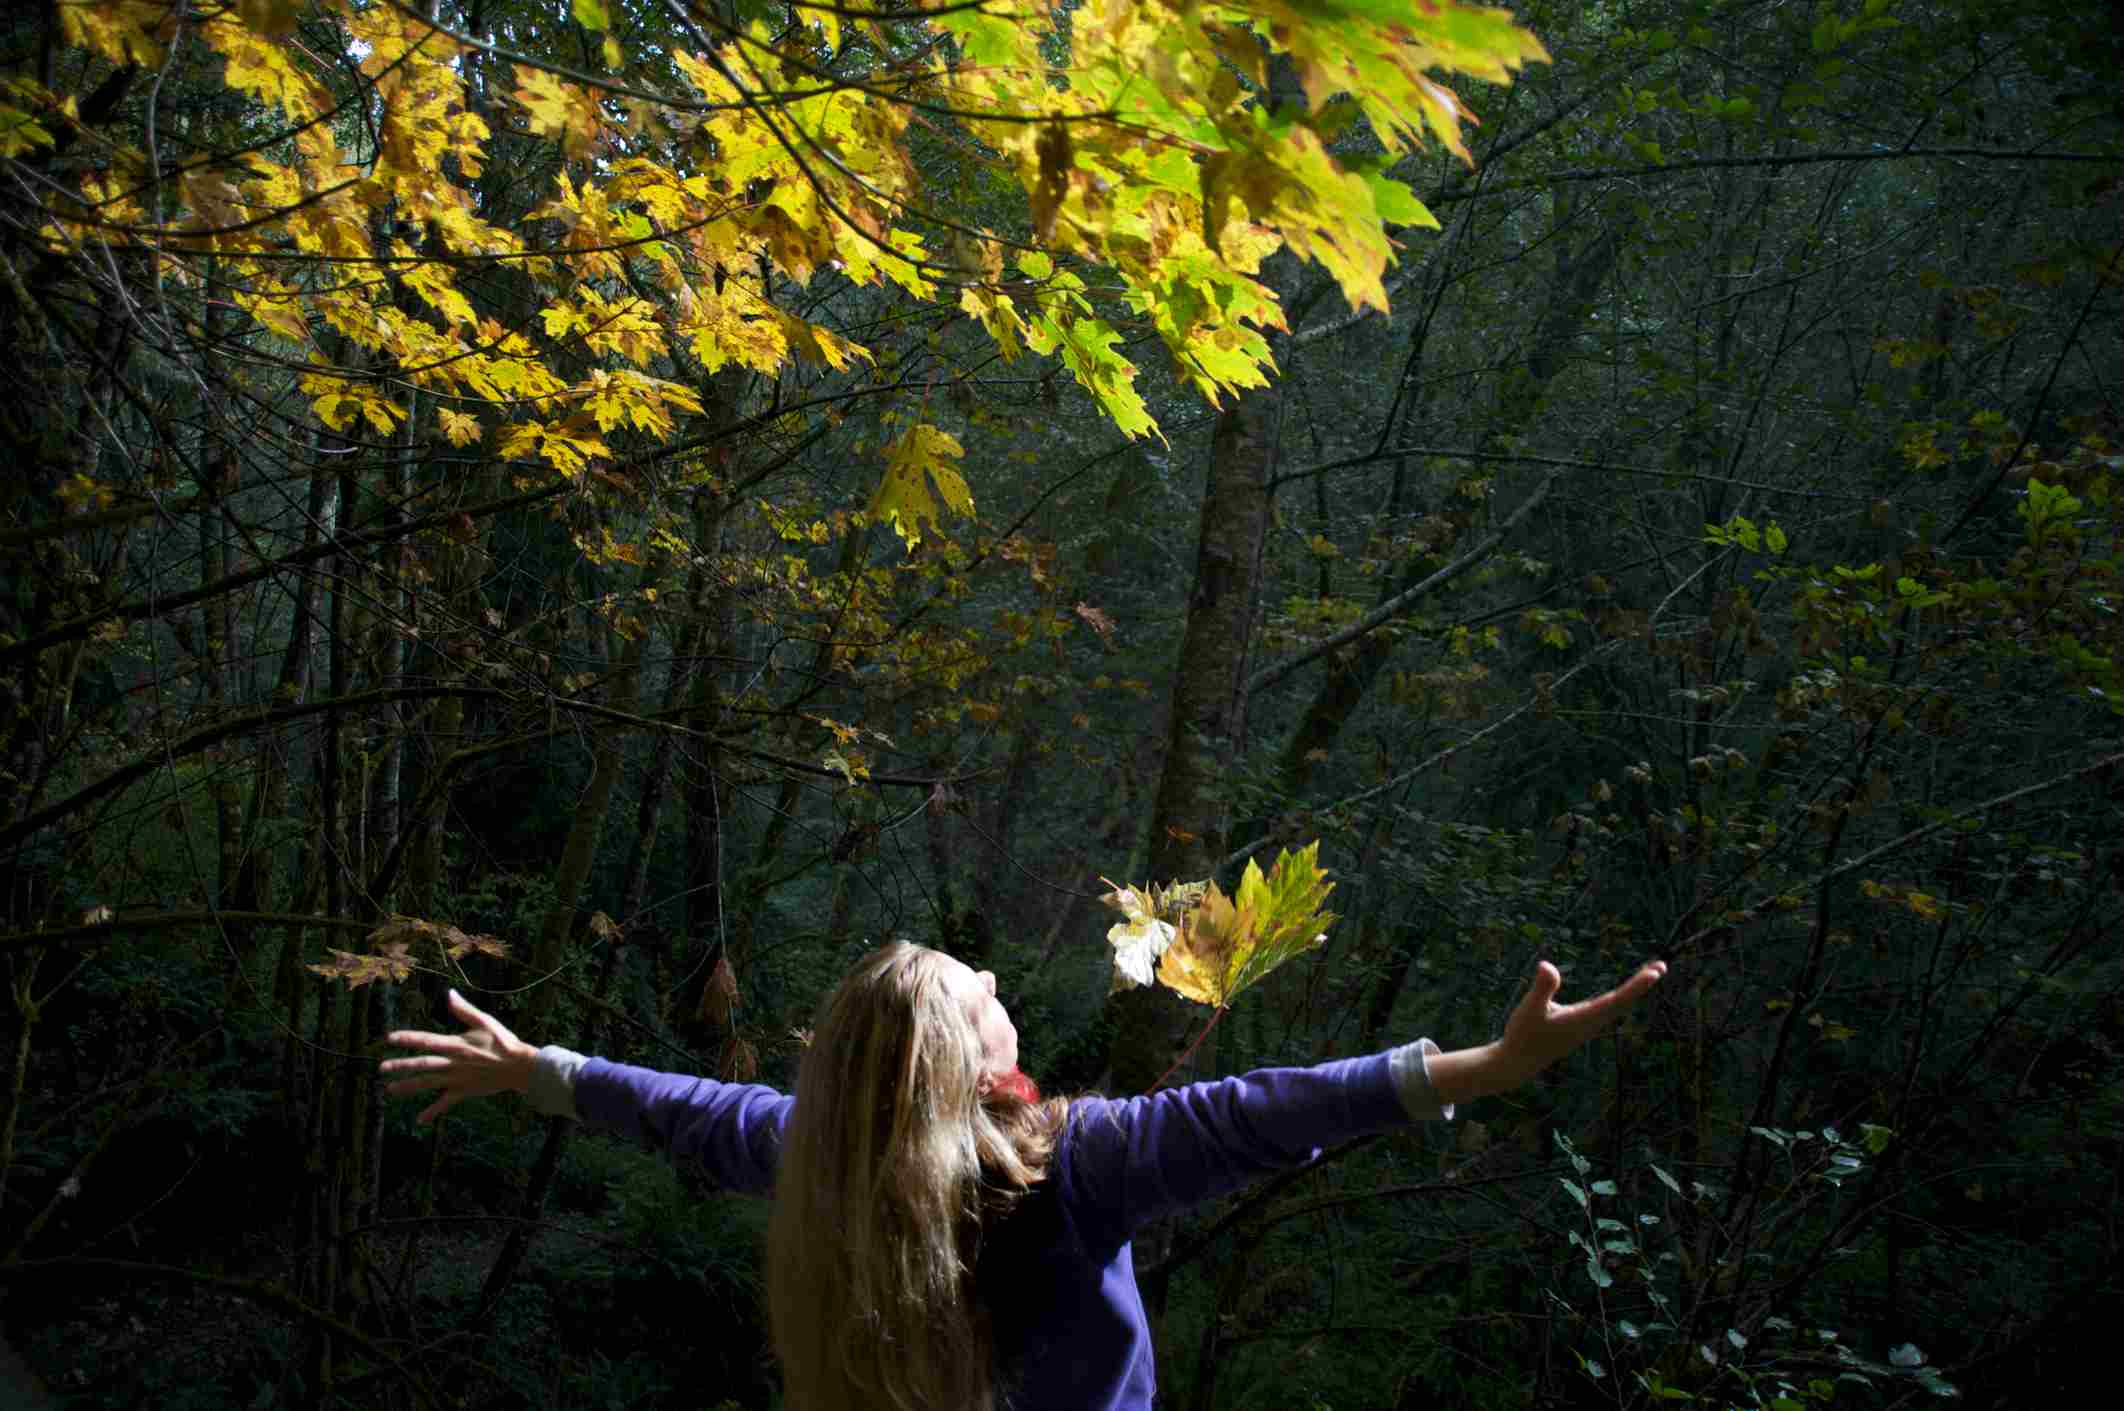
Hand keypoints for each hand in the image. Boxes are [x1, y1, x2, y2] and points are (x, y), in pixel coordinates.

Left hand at [379, 989, 537, 1124]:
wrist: (520, 1066)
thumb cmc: (504, 1042)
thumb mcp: (485, 1021)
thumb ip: (464, 1010)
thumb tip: (448, 994)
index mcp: (457, 1045)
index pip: (427, 1040)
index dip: (408, 1038)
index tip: (389, 1038)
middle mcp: (454, 1063)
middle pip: (422, 1064)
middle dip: (401, 1066)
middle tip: (381, 1068)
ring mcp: (458, 1079)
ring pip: (428, 1083)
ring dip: (408, 1086)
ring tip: (390, 1090)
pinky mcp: (464, 1091)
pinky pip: (445, 1103)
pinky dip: (432, 1112)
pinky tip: (420, 1120)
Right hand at [1495, 959, 1665, 1085]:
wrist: (1518, 1063)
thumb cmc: (1522, 1036)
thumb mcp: (1528, 1009)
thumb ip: (1541, 988)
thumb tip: (1547, 965)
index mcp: (1583, 1019)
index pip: (1616, 1000)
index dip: (1637, 986)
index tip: (1655, 973)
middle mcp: (1590, 1023)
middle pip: (1623, 1002)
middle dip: (1642, 984)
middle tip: (1662, 966)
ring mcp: (1586, 1027)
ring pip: (1617, 1006)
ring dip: (1633, 990)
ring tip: (1650, 972)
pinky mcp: (1580, 1027)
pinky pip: (1607, 1009)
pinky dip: (1619, 997)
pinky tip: (1619, 994)